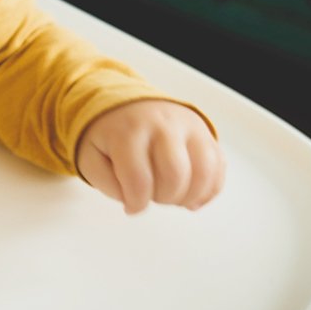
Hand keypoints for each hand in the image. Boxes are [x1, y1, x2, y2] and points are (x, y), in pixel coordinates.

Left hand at [76, 100, 224, 214]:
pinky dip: (209, 189)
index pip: (139, 180)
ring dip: (190, 196)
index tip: (131, 207)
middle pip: (175, 176)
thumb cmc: (110, 135)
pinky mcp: (204, 131)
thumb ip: (107, 183)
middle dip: (164, 198)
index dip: (136, 203)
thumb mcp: (92, 156)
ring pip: (204, 171)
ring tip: (173, 197)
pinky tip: (191, 195)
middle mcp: (162, 124)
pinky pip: (218, 165)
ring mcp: (187, 125)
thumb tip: (134, 201)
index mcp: (128, 131)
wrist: (126, 103)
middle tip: (151, 196)